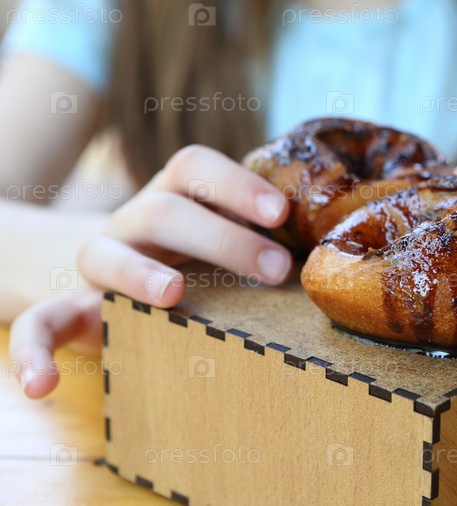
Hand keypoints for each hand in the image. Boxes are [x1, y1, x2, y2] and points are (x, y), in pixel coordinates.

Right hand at [10, 145, 290, 397]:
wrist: (106, 270)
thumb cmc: (188, 254)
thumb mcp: (217, 232)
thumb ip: (257, 233)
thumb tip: (328, 251)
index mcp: (174, 194)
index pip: (196, 168)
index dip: (237, 185)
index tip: (281, 214)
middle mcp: (133, 220)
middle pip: (166, 211)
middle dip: (224, 238)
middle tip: (276, 270)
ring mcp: (98, 261)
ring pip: (105, 253)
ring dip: (139, 272)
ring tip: (174, 293)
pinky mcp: (71, 306)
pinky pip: (39, 323)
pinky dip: (32, 352)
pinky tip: (41, 386)